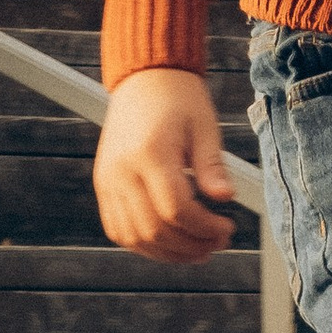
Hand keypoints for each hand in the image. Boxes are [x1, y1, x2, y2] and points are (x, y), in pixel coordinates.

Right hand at [94, 65, 236, 263]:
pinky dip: (144, 244)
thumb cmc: (179, 100)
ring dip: (168, 252)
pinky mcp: (103, 185)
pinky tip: (171, 243)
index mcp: (149, 152)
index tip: (228, 227)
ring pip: (134, 237)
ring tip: (198, 250)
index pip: (176, 208)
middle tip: (218, 242)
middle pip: (155, 229)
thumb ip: (211, 166)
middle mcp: (122, 170)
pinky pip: (119, 229)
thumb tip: (226, 198)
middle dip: (190, 245)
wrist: (144, 80)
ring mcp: (107, 180)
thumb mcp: (204, 127)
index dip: (205, 228)